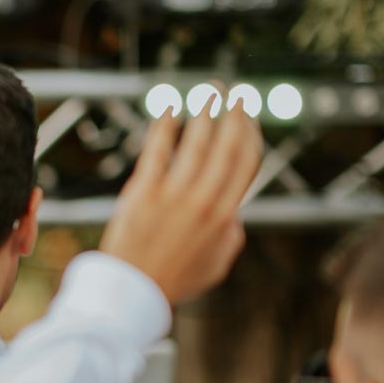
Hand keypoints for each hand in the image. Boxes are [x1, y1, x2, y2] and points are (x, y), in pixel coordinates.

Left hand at [99, 98, 263, 305]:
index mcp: (225, 216)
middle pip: (227, 146)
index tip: (250, 119)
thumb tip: (235, 211)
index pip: (246, 164)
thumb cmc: (174, 279)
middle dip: (235, 114)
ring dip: (206, 112)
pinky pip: (157, 150)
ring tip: (211, 91)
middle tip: (237, 93)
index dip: (251, 136)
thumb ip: (231, 235)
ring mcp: (173, 195)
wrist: (132, 291)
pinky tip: (170, 107)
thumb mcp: (217, 264)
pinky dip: (165, 125)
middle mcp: (203, 201)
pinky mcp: (143, 192)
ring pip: (196, 143)